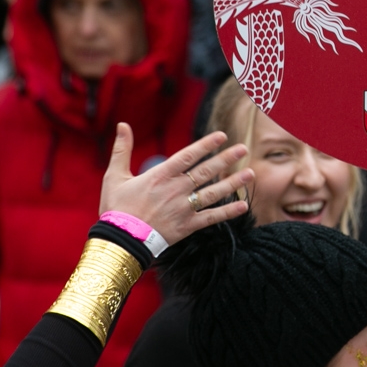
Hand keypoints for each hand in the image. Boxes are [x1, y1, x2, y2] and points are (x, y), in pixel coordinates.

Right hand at [101, 125, 251, 246]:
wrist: (119, 241)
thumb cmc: (116, 208)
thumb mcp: (115, 176)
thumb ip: (122, 149)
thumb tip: (122, 124)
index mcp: (160, 175)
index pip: (188, 156)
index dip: (206, 145)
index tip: (222, 136)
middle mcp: (175, 190)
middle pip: (206, 171)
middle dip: (226, 159)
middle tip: (244, 148)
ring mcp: (183, 208)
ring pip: (213, 193)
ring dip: (233, 183)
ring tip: (250, 173)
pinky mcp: (186, 226)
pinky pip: (211, 218)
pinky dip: (228, 212)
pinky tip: (243, 205)